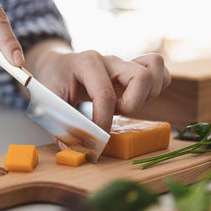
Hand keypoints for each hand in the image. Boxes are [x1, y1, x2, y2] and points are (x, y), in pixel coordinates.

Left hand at [24, 40, 170, 132]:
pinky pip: (160, 73)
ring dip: (147, 96)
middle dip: (133, 105)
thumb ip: (60, 124)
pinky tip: (133, 99)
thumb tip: (73, 150)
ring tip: (124, 106)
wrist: (58, 64)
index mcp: (87, 62)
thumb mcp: (49, 99)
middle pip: (142, 76)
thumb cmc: (54, 80)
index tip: (96, 140)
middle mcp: (110, 60)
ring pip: (156, 69)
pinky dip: (155, 89)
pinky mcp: (134, 70)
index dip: (103, 121)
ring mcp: (125, 63)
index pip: (105, 94)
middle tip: (116, 114)